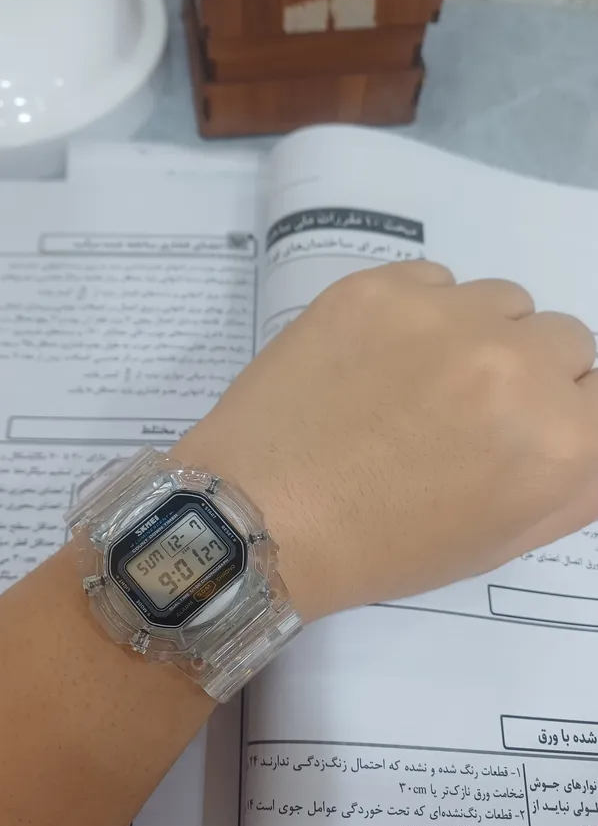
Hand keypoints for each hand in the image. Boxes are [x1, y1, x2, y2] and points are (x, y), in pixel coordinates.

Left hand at [177, 261, 597, 622]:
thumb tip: (589, 421)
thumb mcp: (499, 539)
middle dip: (529, 375)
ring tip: (414, 383)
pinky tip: (376, 359)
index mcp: (560, 444)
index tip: (520, 431)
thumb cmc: (381, 547)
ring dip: (478, 336)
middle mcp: (518, 367)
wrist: (259, 515)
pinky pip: (438, 279)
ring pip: (504, 301)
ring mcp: (445, 317)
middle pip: (566, 341)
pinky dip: (422, 313)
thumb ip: (576, 479)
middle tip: (462, 413)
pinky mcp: (380, 286)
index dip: (565, 414)